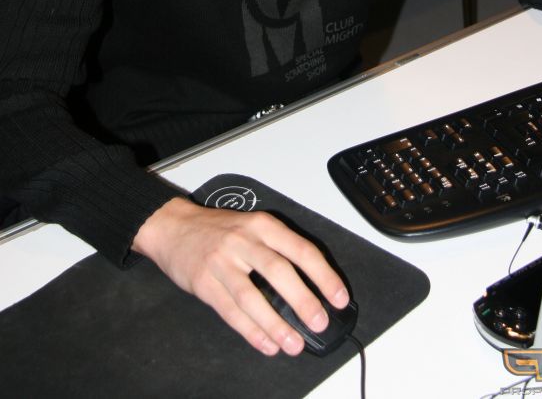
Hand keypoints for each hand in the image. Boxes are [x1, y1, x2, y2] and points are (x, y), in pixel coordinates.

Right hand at [132, 197, 349, 355]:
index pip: (301, 250)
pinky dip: (251, 331)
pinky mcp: (204, 283)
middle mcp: (244, 240)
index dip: (323, 276)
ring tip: (294, 344)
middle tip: (320, 323)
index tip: (339, 297)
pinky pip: (231, 311)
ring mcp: (222, 262)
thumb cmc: (218, 230)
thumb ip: (278, 250)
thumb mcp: (252, 226)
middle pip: (279, 271)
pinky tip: (267, 344)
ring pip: (253, 296)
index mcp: (263, 226)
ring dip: (276, 324)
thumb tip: (313, 287)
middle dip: (303, 300)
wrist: (173, 226)